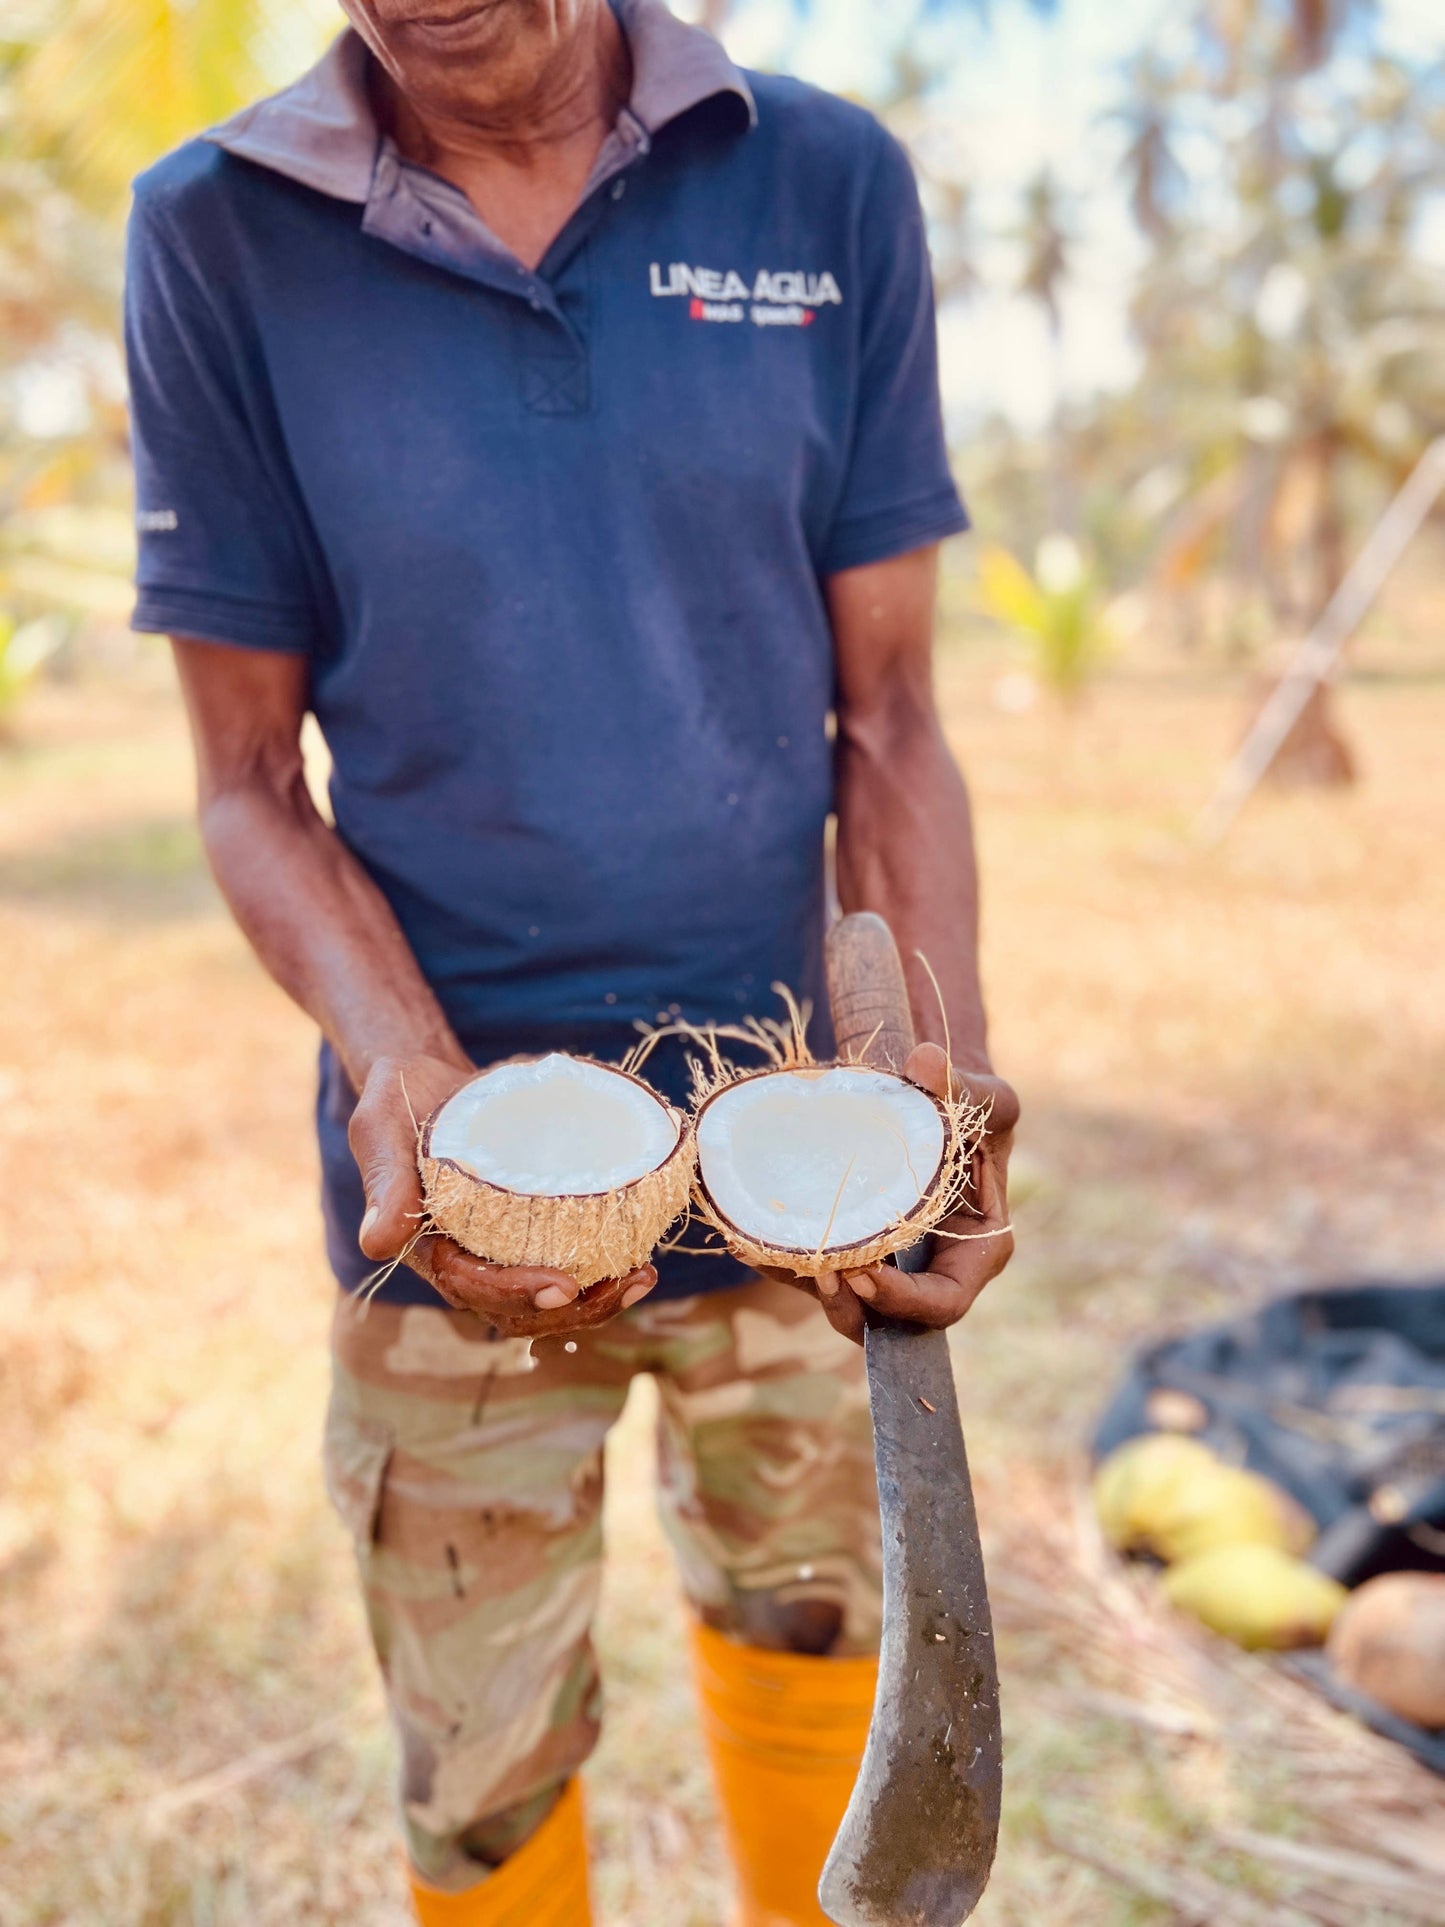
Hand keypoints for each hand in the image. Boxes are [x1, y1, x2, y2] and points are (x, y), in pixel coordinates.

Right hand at [347, 1053, 656, 1336]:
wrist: (423, 1082)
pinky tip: (641, 1258)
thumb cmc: (397, 1103)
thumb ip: (384, 1180)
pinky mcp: (529, 1231)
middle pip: (518, 1308)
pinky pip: (566, 1263)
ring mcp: (499, 1250)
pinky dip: (602, 1268)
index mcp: (428, 1247)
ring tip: (642, 1277)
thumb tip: (378, 1244)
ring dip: (596, 1300)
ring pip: (547, 1298)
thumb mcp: (381, 1130)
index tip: (562, 1285)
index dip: (515, 1292)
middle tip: (620, 1285)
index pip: (471, 1286)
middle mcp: (465, 1258)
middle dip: (572, 1309)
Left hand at [784, 1042, 1018, 1345]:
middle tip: (821, 1272)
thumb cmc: (975, 1112)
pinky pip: (818, 1271)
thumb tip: (925, 1064)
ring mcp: (890, 1266)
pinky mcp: (854, 1250)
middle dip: (851, 1307)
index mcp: (975, 1254)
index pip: (944, 1304)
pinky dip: (783, 1261)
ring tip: (769, 1252)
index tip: (867, 1273)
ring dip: (808, 1288)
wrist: (940, 1110)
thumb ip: (967, 1089)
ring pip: (847, 1303)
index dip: (906, 1302)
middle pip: (889, 1321)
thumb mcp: (988, 1100)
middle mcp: (930, 1271)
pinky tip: (747, 1239)